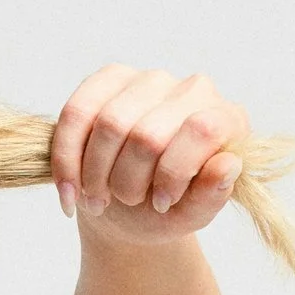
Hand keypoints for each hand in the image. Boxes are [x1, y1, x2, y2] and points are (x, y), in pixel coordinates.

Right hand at [50, 68, 250, 240]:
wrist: (128, 208)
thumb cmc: (165, 209)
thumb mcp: (191, 215)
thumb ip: (212, 195)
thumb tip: (227, 164)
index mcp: (226, 120)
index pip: (202, 129)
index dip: (173, 173)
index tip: (160, 204)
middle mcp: (193, 89)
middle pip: (148, 135)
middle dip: (127, 183)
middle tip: (124, 202)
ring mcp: (150, 80)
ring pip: (110, 124)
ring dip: (95, 175)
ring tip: (98, 198)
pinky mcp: (108, 79)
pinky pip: (77, 113)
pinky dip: (66, 159)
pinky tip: (70, 189)